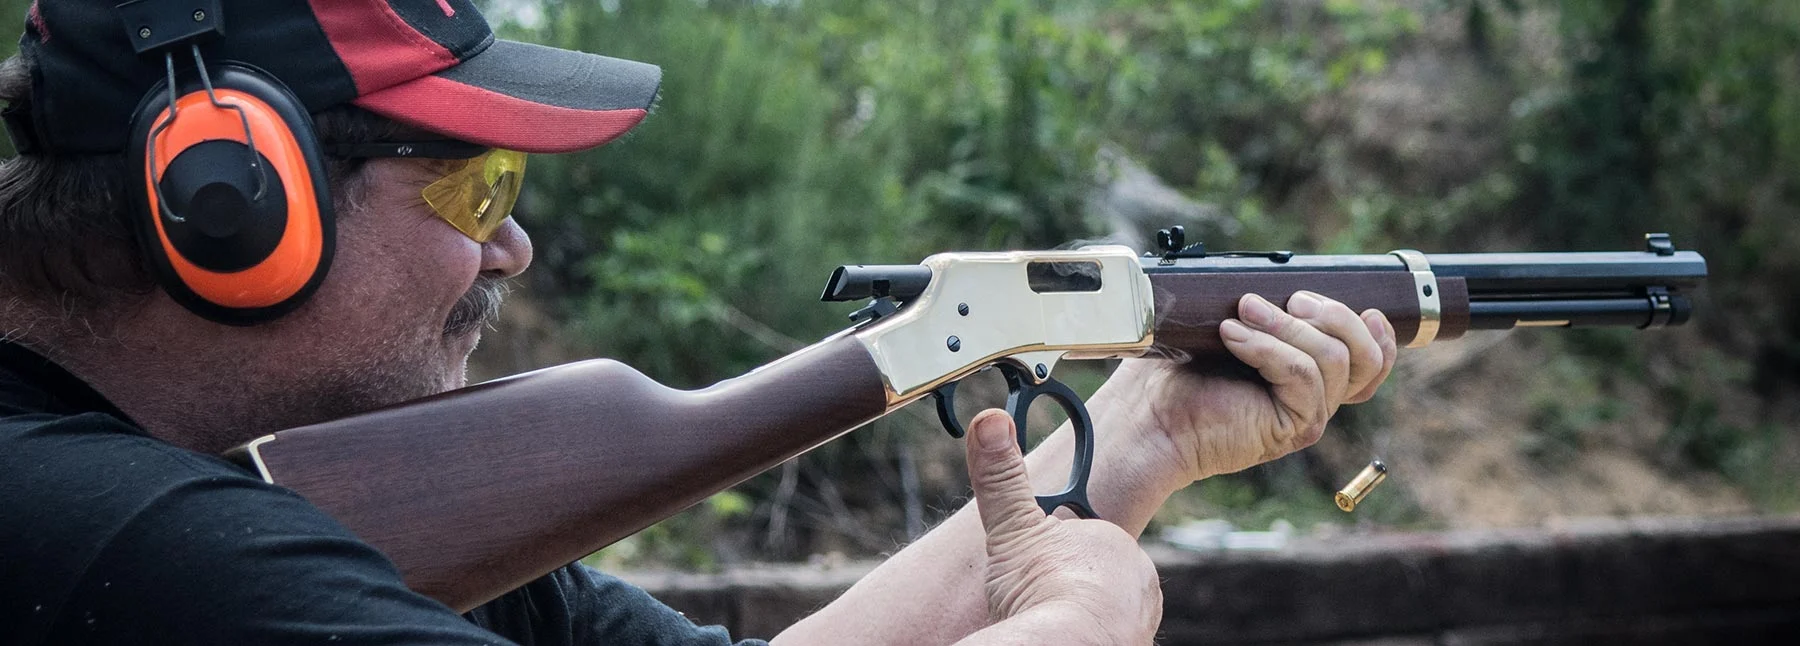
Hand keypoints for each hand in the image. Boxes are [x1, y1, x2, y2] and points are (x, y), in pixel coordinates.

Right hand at [962, 410, 1160, 644]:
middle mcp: (1141, 586)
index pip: (1088, 547)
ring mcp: (1140, 625)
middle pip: (1098, 584)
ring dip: (1078, 620)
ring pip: (1106, 616)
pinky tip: (1061, 639)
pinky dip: (1085, 639)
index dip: (1055, 558)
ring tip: (1045, 621)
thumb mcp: (1013, 528)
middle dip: (1067, 591)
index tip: (1033, 569)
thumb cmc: (1042, 588)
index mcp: (1118, 547)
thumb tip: (989, 420)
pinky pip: (1107, 640)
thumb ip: (1003, 480)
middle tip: (1037, 599)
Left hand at [1095, 291, 1397, 485]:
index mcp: (1305, 379)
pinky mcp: (1290, 427)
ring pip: (1334, 358)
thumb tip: (1269, 277)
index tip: (1368, 307)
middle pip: (1365, 356)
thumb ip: (1256, 311)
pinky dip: (1267, 347)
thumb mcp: (1222, 329)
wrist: (1144, 423)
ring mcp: (1305, 416)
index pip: (1369, 363)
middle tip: (1290, 298)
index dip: (1379, 336)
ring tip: (1243, 310)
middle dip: (1333, 313)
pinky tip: (1231, 335)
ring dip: (1288, 324)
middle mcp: (1313, 400)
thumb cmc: (1172, 377)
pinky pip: (1301, 374)